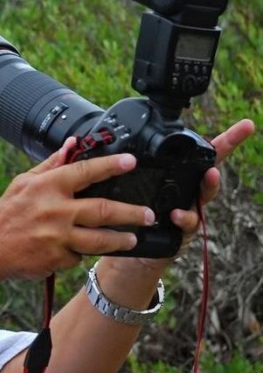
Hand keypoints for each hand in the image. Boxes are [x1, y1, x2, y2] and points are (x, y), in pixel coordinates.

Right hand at [0, 138, 152, 280]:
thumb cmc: (8, 212)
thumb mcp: (25, 182)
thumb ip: (51, 165)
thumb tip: (71, 144)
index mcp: (49, 187)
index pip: (86, 172)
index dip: (111, 166)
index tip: (131, 162)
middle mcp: (56, 211)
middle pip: (104, 210)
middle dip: (131, 213)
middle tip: (149, 214)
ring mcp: (59, 237)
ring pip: (101, 239)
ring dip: (121, 239)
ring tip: (133, 237)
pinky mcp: (58, 259)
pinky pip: (80, 255)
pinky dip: (84, 251)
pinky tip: (83, 248)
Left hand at [118, 118, 254, 272]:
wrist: (134, 247)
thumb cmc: (140, 212)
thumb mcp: (140, 187)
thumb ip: (141, 170)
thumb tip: (127, 144)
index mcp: (182, 178)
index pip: (205, 156)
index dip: (227, 140)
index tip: (247, 125)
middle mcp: (191, 193)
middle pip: (210, 174)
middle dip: (221, 161)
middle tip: (219, 152)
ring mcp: (190, 212)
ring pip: (203, 198)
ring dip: (209, 186)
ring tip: (210, 175)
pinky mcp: (183, 232)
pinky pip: (187, 223)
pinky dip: (184, 218)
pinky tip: (176, 214)